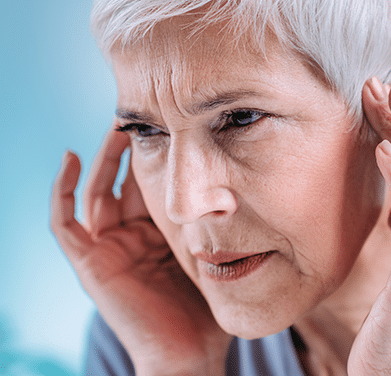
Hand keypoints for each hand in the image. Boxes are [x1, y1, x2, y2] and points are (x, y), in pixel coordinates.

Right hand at [50, 128, 230, 375]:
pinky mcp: (90, 263)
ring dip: (102, 158)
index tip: (176, 123)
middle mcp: (132, 236)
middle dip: (129, 148)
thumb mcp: (217, 253)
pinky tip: (71, 156)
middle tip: (145, 114)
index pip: (152, 184)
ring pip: (96, 192)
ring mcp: (109, 248)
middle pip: (123, 181)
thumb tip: (252, 184)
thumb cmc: (209, 309)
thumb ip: (223, 223)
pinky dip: (62, 190)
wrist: (190, 353)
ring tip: (118, 126)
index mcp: (160, 233)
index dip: (158, 155)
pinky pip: (64, 222)